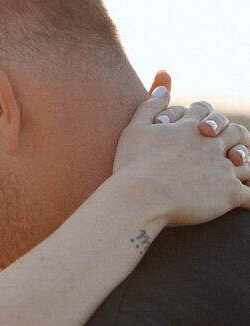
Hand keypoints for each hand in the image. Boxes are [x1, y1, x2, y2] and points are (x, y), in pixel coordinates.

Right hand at [113, 84, 249, 226]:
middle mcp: (212, 143)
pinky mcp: (229, 192)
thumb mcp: (136, 128)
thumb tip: (164, 80)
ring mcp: (223, 167)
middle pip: (235, 133)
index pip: (206, 112)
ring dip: (245, 166)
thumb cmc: (132, 167)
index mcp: (191, 127)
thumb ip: (151, 103)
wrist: (139, 198)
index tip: (204, 129)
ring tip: (243, 177)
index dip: (206, 119)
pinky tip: (247, 201)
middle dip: (234, 140)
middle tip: (231, 153)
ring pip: (246, 162)